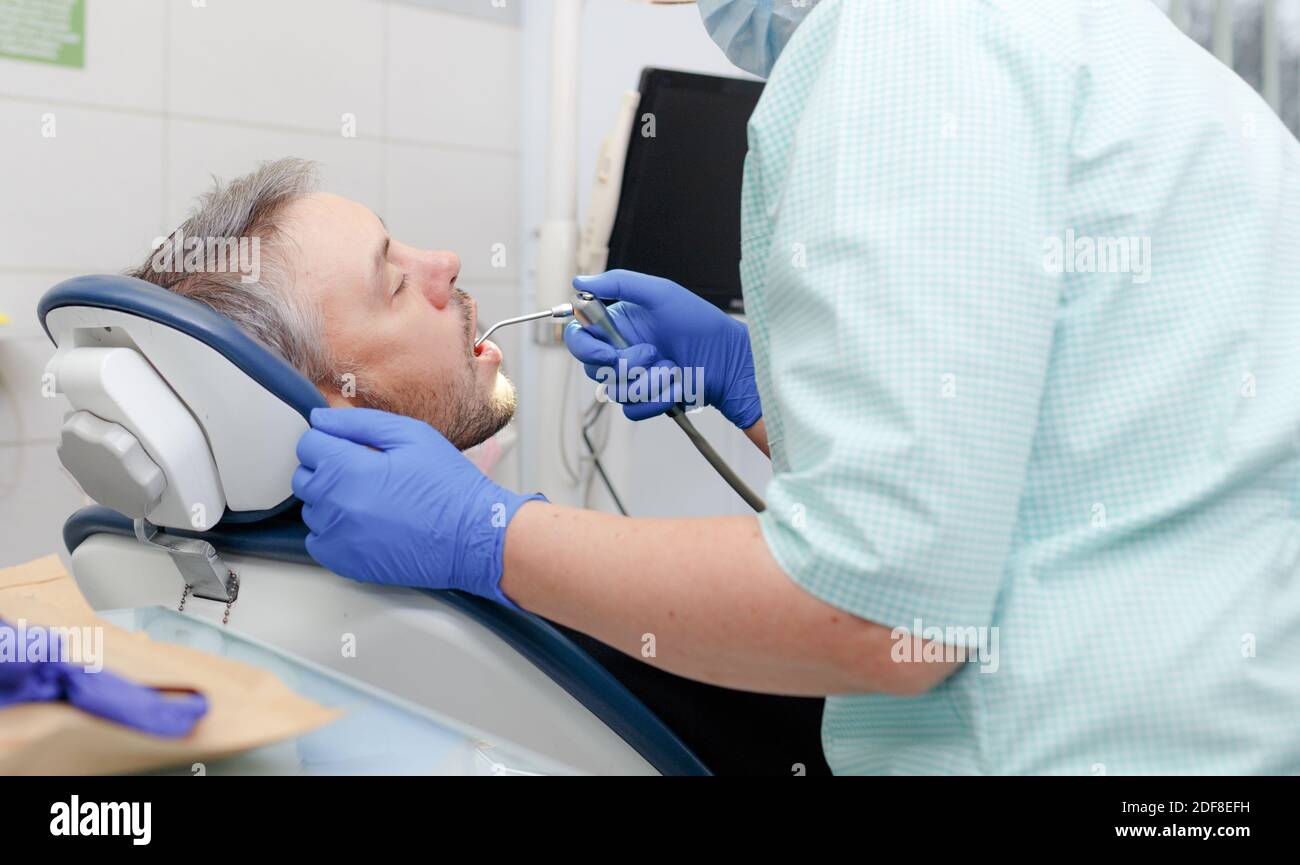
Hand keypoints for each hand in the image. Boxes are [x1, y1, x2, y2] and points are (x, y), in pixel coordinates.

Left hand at [293, 408, 545, 606]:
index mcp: (348, 469)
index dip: (330, 440)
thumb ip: (359, 423)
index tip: (351, 446)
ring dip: (331, 500)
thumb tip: (321, 420)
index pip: (308, 445)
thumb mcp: (411, 436)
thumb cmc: (449, 486)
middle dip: (328, 467)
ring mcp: (338, 538)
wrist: (474, 537)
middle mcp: (335, 506)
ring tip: (370, 498)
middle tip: (364, 470)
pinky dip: (333, 530)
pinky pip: (318, 541)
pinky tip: (364, 523)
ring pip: (311, 509)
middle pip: (304, 477)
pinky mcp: (345, 563)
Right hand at [564, 270, 761, 427]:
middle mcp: (621, 351)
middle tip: (651, 352)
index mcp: (618, 325)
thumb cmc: (700, 323)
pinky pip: (632, 409)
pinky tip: (676, 385)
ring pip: (614, 391)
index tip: (608, 350)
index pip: (579, 337)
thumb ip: (619, 283)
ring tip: (672, 367)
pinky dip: (656, 398)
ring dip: (647, 380)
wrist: (728, 359)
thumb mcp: (660, 293)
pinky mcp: (646, 400)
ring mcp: (633, 378)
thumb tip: (579, 281)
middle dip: (624, 364)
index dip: (585, 347)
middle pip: (592, 368)